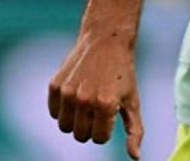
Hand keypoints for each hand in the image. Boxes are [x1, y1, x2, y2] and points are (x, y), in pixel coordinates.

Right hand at [48, 33, 143, 158]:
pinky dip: (63, 109)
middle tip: (99, 107)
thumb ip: (135, 130)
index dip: (106, 130)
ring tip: (88, 101)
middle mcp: (84, 99)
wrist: (106, 41)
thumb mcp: (133, 101)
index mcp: (106, 104)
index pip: (99, 139)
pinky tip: (76, 93)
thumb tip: (136, 157)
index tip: (111, 113)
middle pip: (80, 135)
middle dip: (91, 126)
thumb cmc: (123, 73)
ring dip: (76, 119)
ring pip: (65, 127)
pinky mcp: (54, 85)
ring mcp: (67, 92)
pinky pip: (54, 113)